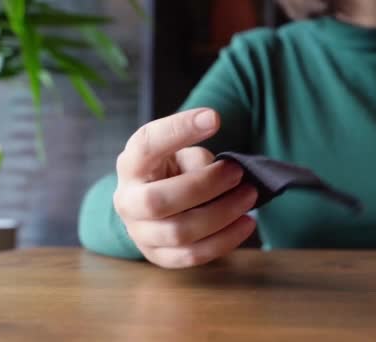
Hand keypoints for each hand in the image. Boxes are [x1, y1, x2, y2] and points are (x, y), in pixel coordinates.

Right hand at [114, 108, 257, 268]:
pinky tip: (247, 223)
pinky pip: (192, 255)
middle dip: (206, 186)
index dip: (179, 130)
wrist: (155, 204)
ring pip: (179, 232)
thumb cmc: (173, 172)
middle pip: (159, 201)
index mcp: (131, 165)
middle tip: (238, 172)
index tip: (214, 118)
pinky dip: (225, 240)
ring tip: (248, 196)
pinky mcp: (159, 256)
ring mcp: (140, 233)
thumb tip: (220, 172)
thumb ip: (195, 158)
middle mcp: (127, 201)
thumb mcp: (181, 154)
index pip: (147, 144)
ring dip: (222, 214)